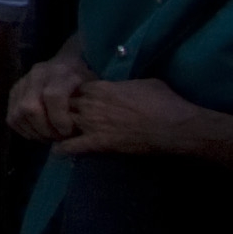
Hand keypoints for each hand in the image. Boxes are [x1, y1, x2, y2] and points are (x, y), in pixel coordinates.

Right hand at [8, 53, 94, 143]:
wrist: (69, 62)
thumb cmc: (85, 80)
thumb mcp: (94, 89)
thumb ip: (86, 107)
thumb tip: (79, 135)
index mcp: (61, 72)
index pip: (52, 96)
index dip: (59, 119)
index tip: (68, 132)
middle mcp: (38, 75)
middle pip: (30, 107)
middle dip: (44, 129)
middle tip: (58, 138)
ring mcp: (22, 82)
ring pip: (18, 114)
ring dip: (34, 132)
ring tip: (49, 137)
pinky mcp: (14, 92)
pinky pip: (12, 118)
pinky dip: (24, 130)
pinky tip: (39, 132)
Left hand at [53, 76, 207, 156]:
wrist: (175, 126)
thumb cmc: (163, 101)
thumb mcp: (142, 83)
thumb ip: (122, 84)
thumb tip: (120, 87)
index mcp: (99, 87)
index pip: (71, 88)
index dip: (70, 95)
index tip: (72, 101)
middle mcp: (90, 104)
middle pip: (62, 105)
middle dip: (60, 111)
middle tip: (61, 118)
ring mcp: (92, 124)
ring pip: (63, 123)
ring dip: (59, 128)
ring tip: (57, 133)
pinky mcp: (99, 144)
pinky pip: (71, 146)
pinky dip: (63, 148)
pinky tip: (58, 150)